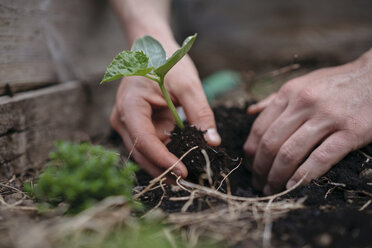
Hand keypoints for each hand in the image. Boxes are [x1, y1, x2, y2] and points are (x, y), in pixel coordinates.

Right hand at [110, 54, 220, 177]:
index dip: (163, 160)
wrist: (152, 48)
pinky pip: (151, 145)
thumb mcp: (188, 84)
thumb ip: (201, 113)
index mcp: (130, 104)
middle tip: (189, 182)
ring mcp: (128, 124)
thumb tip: (213, 142)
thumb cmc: (167, 60)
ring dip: (164, 165)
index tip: (183, 173)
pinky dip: (166, 154)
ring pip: (145, 153)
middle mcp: (123, 118)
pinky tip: (183, 160)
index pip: (144, 140)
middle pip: (141, 152)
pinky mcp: (138, 126)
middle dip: (163, 169)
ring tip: (189, 176)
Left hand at [244, 49, 371, 194]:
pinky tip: (292, 186)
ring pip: (291, 152)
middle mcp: (304, 103)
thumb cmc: (335, 84)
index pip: (260, 128)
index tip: (249, 166)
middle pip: (271, 143)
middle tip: (258, 183)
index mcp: (289, 93)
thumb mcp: (301, 84)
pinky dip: (303, 175)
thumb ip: (274, 99)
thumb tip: (249, 112)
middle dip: (260, 168)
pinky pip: (321, 157)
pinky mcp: (351, 130)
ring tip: (272, 189)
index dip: (251, 152)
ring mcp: (328, 117)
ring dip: (276, 176)